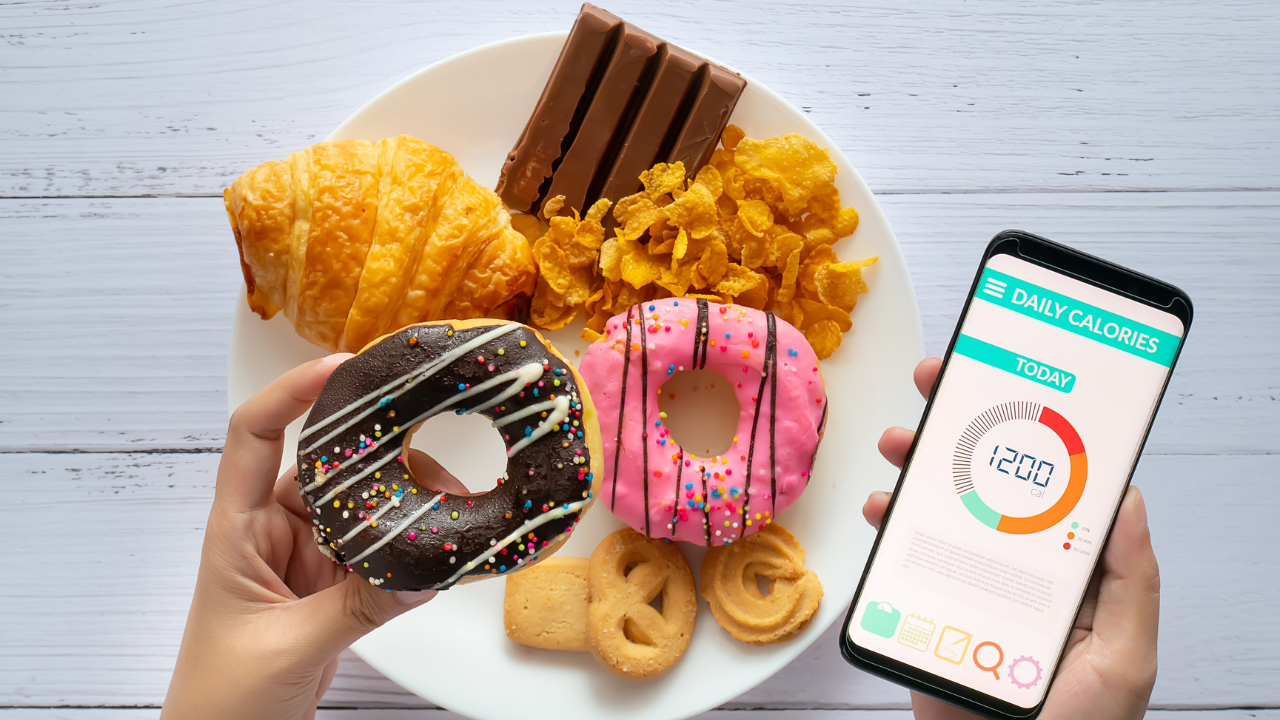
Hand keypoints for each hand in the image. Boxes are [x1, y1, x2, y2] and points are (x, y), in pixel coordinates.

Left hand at [163, 356, 466, 719]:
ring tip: (447, 482)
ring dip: (397, 495)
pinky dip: (405, 541)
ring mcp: (304, 559)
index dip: (291, 391)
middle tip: (427, 422)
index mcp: (237, 530)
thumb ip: (356, 609)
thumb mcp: (287, 647)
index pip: (253, 435)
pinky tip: (437, 535)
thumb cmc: (219, 701)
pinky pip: (374, 549)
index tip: (343, 366)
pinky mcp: (331, 589)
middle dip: (372, 441)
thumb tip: (421, 574)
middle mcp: (270, 533)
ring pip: (356, 505)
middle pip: (322, 463)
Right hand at [863, 358, 1158, 719]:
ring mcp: (970, 586)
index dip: (1036, 434)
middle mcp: (1018, 569)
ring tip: (898, 442)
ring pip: (940, 511)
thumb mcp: (1124, 658)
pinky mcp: (927, 609)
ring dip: (916, 468)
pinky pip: (904, 557)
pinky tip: (882, 509)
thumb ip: (1130, 582)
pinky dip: (887, 525)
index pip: (1055, 488)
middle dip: (961, 429)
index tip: (1016, 389)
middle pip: (988, 484)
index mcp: (1070, 571)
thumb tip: (1127, 500)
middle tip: (940, 385)